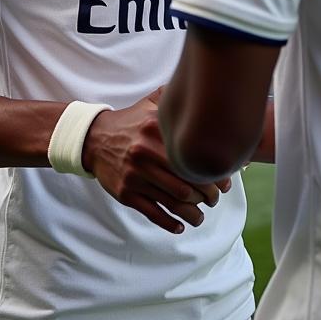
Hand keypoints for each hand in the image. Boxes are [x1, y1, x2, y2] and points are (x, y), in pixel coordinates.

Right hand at [82, 89, 232, 234]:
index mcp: (156, 129)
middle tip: (215, 199)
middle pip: (186, 184)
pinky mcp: (126, 193)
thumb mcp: (151, 103)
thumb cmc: (132, 122)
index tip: (225, 182)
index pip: (193, 158)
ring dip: (192, 214)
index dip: (214, 175)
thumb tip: (209, 93)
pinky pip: (152, 213)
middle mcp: (146, 153)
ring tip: (200, 216)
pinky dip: (170, 222)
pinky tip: (180, 225)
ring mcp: (135, 176)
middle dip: (207, 196)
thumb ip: (176, 96)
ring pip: (172, 202)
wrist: (95, 139)